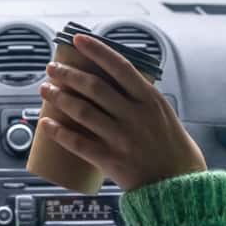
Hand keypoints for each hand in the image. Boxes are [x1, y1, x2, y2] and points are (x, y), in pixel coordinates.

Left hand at [39, 33, 206, 191]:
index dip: (96, 50)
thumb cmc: (173, 150)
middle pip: (93, 86)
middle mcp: (135, 115)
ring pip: (82, 110)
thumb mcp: (164, 114)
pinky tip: (45, 123)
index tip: (78, 39)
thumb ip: (141, 99)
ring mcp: (122, 137)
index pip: (119, 66)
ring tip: (45, 90)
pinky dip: (58, 132)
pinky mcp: (111, 160)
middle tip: (52, 68)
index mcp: (150, 99)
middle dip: (68, 74)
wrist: (180, 186)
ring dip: (59, 97)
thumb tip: (115, 83)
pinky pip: (78, 143)